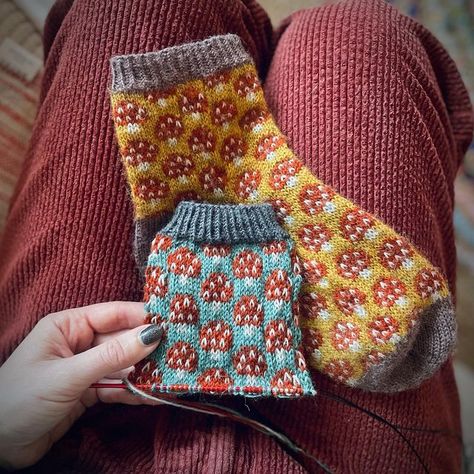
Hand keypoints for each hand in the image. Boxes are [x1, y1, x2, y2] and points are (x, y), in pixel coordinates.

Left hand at [0, 302, 162, 469]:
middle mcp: (79, 343)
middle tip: (181, 352)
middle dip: (148, 348)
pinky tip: (154, 395)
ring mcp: (85, 368)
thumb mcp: (69, 375)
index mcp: (68, 326)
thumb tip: (152, 335)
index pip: (113, 314)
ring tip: (173, 375)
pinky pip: (117, 387)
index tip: (173, 323)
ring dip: (145, 372)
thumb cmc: (20, 399)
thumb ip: (112, 356)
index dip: (143, 317)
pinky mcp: (88, 392)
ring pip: (123, 365)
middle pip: (122, 340)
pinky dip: (134, 392)